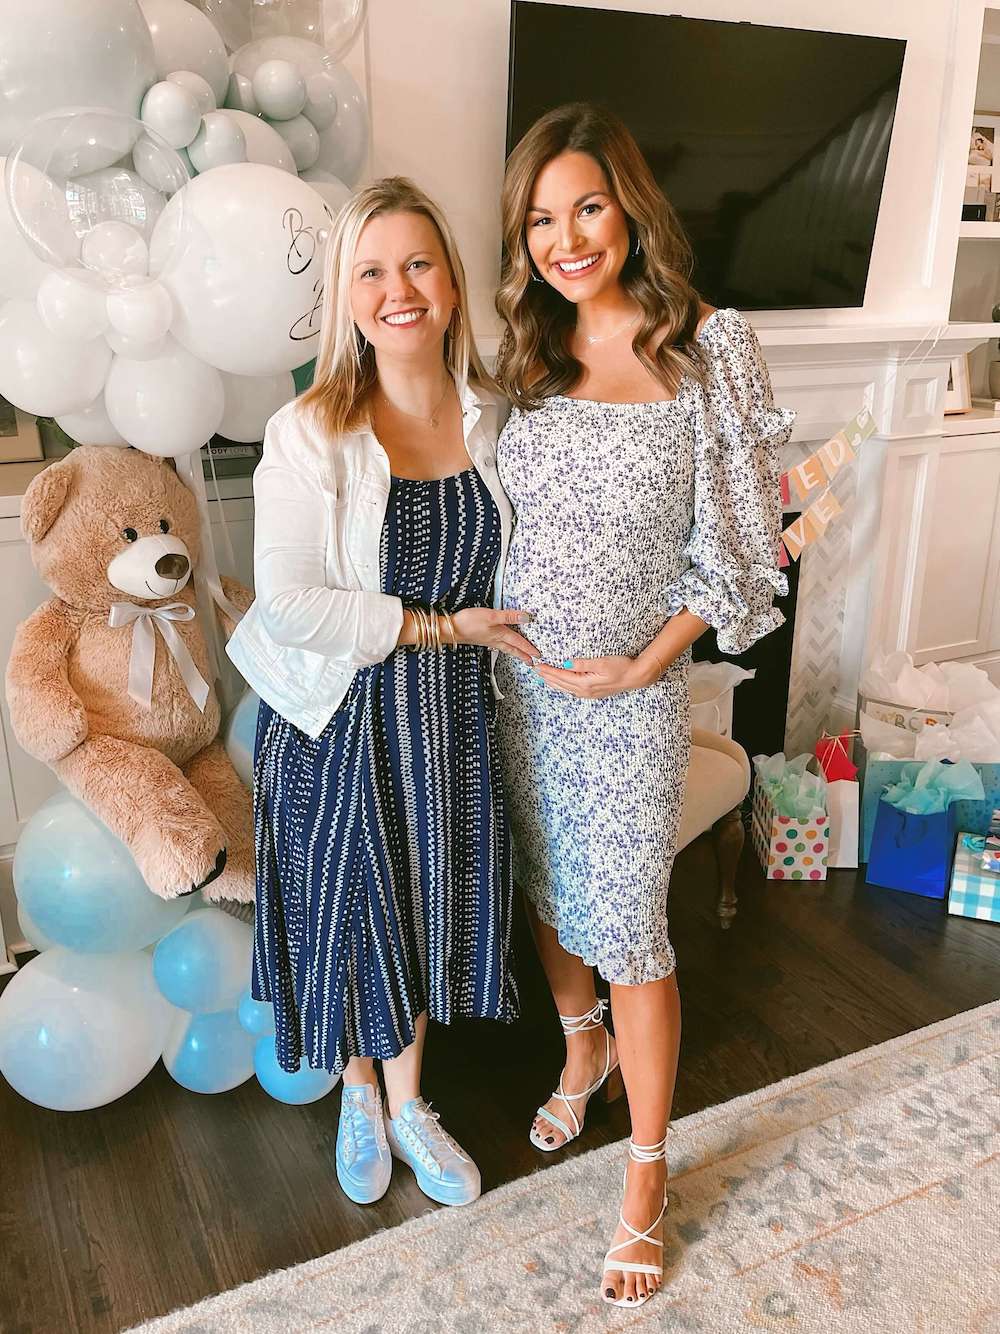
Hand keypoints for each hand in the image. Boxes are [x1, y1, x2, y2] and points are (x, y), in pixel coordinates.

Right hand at [452, 608, 539, 664]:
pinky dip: (505, 648)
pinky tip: (502, 646)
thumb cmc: (469, 622)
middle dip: (523, 656)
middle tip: (532, 663)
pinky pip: (498, 646)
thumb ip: (509, 616)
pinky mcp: (481, 639)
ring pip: (506, 648)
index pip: (519, 642)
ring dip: (515, 653)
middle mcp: (495, 640)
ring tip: (521, 656)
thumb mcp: (491, 616)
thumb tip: (526, 617)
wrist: (450, 629)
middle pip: (513, 649)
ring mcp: (488, 640)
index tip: (538, 655)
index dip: (529, 648)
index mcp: (500, 634)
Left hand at [534, 653, 661, 698]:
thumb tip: (566, 664)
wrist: (636, 677)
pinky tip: (560, 684)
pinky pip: (572, 691)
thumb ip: (582, 664)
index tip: (538, 665)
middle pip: (561, 684)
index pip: (561, 676)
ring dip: (553, 683)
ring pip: (565, 689)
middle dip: (547, 677)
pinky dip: (563, 686)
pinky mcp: (593, 693)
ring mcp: (589, 694)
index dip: (548, 671)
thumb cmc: (621, 667)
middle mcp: (585, 691)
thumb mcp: (601, 662)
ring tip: (543, 678)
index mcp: (585, 683)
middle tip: (535, 670)